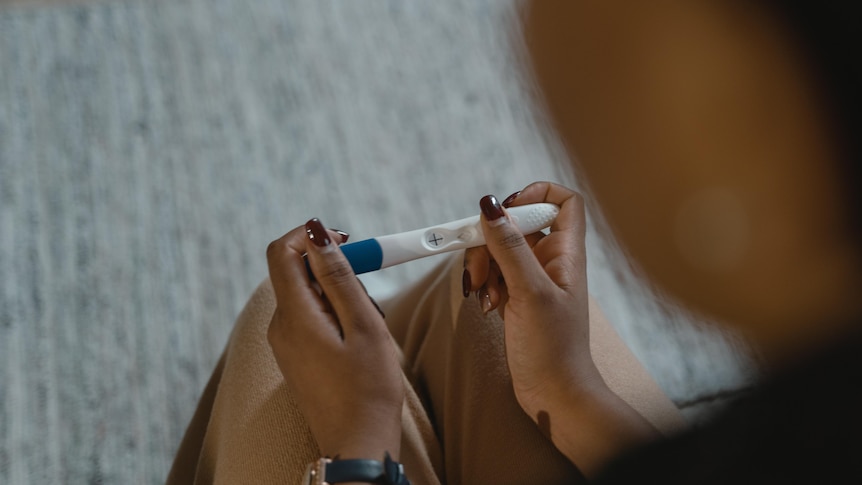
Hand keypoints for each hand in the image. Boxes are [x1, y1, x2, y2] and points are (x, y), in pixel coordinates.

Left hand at [266, 218, 402, 459]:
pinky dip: (334, 314)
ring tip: (367, 325)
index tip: (347, 242)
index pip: (281, 251)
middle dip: (334, 268)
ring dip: (338, 294)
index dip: (311, 236)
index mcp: (294, 315)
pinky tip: (357, 340)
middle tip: (370, 289)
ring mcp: (285, 343)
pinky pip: (309, 317)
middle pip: (296, 272)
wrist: (357, 444)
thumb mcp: (362, 325)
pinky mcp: (295, 356)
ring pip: (307, 295)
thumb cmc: (368, 388)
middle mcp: (280, 326)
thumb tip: (316, 233)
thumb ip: (338, 276)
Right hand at [464, 182, 594, 417]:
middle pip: (516, 225)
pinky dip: (483, 284)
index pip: (563, 201)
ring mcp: (532, 279)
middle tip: (480, 268)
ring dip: (482, 266)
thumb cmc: (553, 348)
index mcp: (566, 253)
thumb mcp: (530, 293)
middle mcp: (551, 261)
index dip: (537, 193)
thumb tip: (490, 205)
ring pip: (499, 250)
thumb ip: (510, 248)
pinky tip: (485, 306)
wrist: (553, 394)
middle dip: (490, 241)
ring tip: (483, 294)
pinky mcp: (516, 297)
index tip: (506, 207)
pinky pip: (493, 274)